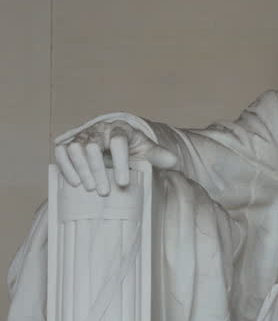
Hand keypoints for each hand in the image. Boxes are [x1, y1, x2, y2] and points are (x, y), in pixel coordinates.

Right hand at [54, 120, 176, 195]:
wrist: (115, 141)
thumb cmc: (132, 147)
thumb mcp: (146, 150)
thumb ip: (158, 155)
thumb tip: (174, 161)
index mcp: (120, 128)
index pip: (119, 141)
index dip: (121, 161)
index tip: (124, 183)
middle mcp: (99, 129)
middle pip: (93, 146)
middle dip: (98, 169)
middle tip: (104, 192)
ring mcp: (82, 135)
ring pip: (75, 148)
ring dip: (81, 169)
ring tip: (90, 189)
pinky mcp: (68, 143)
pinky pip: (61, 152)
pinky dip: (65, 167)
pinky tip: (74, 183)